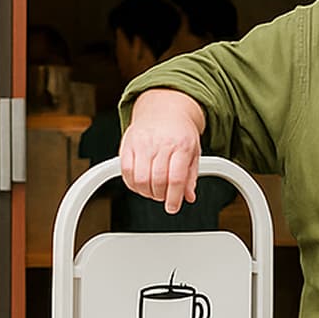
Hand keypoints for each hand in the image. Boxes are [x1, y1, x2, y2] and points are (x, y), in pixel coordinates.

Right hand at [119, 89, 205, 215]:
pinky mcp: (128, 144)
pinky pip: (125, 171)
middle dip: (160, 196)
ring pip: (140, 178)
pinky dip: (132, 184)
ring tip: (153, 191)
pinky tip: (140, 184)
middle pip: (157, 180)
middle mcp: (161, 143)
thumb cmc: (180, 132)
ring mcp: (142, 143)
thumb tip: (188, 197)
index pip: (176, 178)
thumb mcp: (193, 153)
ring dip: (146, 192)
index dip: (173, 198)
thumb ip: (190, 176)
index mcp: (181, 145)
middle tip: (164, 197)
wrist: (164, 110)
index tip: (173, 207)